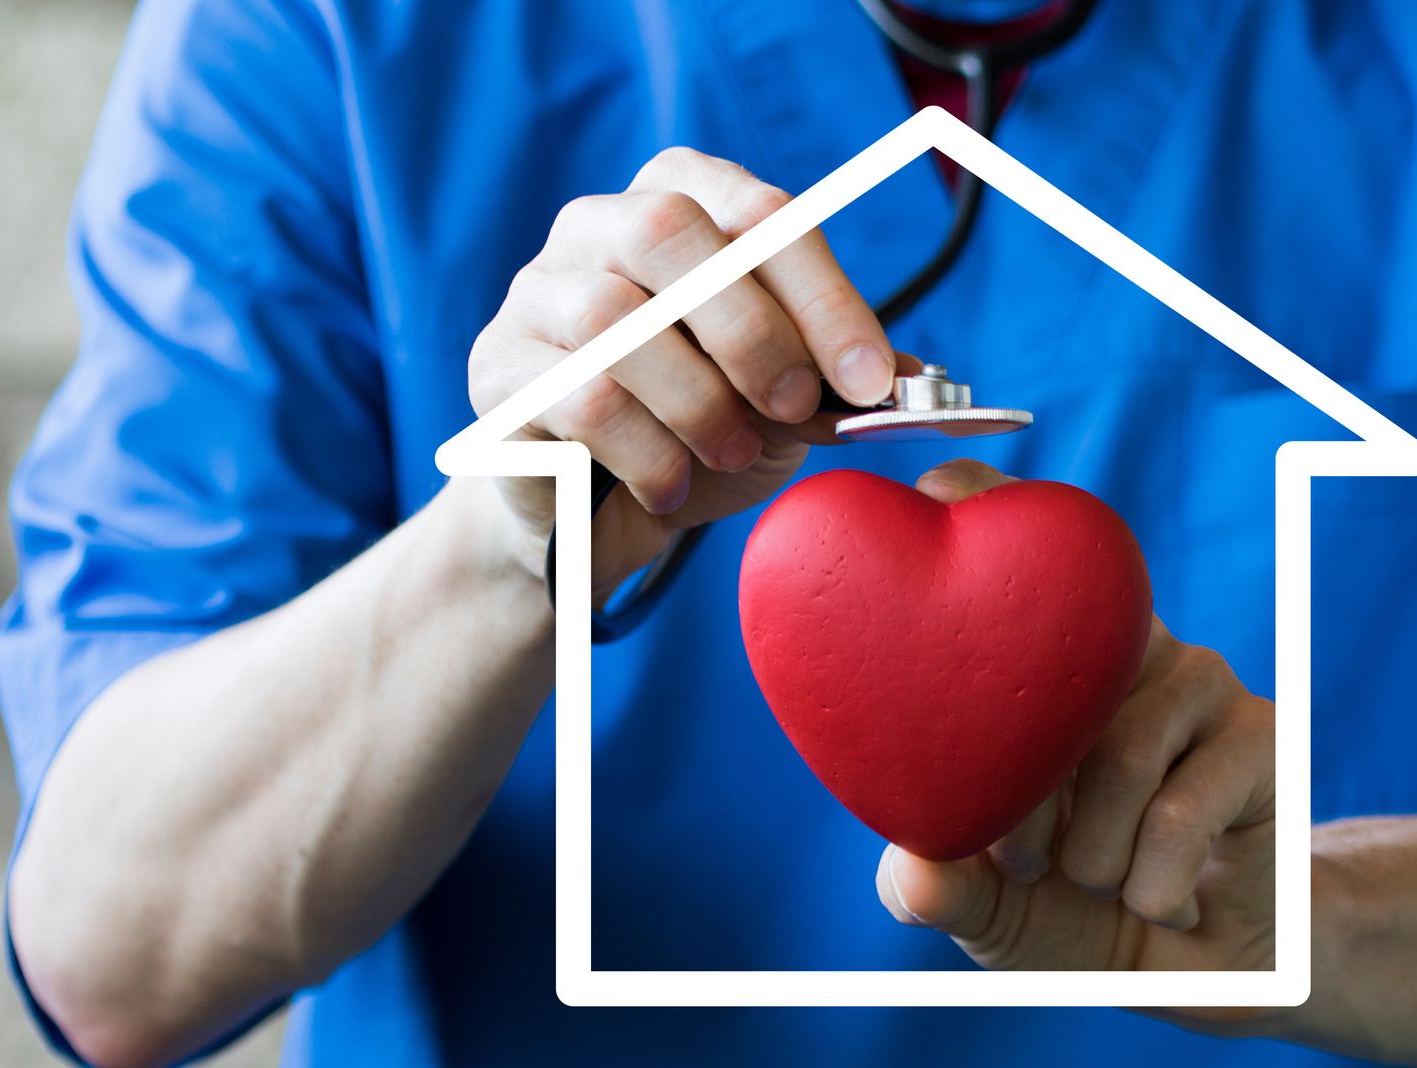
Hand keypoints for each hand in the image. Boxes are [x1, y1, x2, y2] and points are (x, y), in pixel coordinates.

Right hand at [468, 147, 903, 597]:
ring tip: (733, 451)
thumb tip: (918, 380)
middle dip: (752, 330)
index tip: (870, 378)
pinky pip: (575, 397)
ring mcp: (534, 295)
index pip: (757, 212)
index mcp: (679, 201)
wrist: (603, 517)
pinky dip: (646, 451)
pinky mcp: (497, 373)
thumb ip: (841, 377)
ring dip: (697, 398)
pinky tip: (673, 486)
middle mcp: (594, 226)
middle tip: (797, 409)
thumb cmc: (703, 433)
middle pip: (668, 231)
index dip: (822, 294)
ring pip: (612, 317)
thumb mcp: (787, 401)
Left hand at [875, 461, 1277, 1026]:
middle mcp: (1118, 651)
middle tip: (1028, 866)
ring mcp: (1195, 679)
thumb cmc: (1089, 915)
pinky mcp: (1263, 731)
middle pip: (1052, 666)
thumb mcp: (998, 916)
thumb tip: (910, 874)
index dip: (978, 502)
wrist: (1214, 970)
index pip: (1013, 555)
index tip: (940, 483)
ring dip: (1093, 860)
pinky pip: (1176, 810)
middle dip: (1020, 808)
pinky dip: (1151, 887)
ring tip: (1108, 883)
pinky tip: (1170, 899)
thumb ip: (949, 895)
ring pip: (1114, 755)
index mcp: (1044, 668)